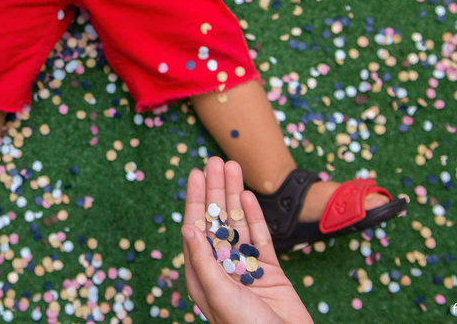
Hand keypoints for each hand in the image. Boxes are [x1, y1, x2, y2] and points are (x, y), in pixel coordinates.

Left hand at [182, 157, 314, 323]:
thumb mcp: (220, 295)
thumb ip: (204, 262)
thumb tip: (187, 229)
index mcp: (201, 275)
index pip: (195, 229)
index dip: (195, 200)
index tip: (195, 174)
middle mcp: (221, 268)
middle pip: (216, 221)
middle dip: (215, 190)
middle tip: (216, 160)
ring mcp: (246, 268)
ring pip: (238, 224)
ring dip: (234, 195)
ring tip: (233, 166)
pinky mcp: (270, 272)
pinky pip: (260, 238)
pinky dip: (255, 216)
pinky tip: (249, 195)